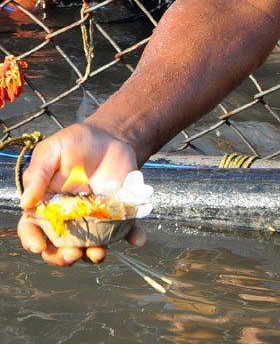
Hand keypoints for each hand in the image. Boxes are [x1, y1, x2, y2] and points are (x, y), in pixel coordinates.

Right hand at [18, 123, 139, 265]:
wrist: (109, 137)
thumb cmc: (75, 143)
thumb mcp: (52, 151)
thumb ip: (38, 174)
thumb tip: (25, 202)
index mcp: (46, 205)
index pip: (32, 228)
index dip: (32, 240)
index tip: (38, 245)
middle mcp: (68, 219)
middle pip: (60, 247)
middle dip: (63, 256)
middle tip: (72, 252)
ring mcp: (94, 220)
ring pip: (91, 246)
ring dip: (94, 254)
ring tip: (99, 252)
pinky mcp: (117, 215)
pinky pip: (125, 231)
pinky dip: (132, 237)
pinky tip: (138, 239)